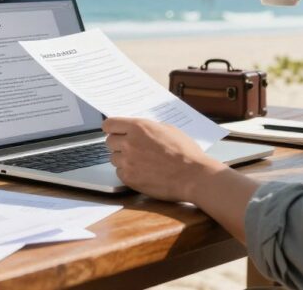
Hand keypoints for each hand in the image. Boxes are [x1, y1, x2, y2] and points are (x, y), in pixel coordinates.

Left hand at [102, 117, 221, 200]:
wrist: (193, 176)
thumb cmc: (186, 153)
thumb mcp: (168, 129)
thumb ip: (148, 128)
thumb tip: (137, 130)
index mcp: (138, 127)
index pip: (109, 124)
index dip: (112, 129)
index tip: (115, 132)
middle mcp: (129, 143)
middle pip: (109, 142)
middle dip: (119, 144)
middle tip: (132, 149)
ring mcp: (128, 161)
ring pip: (114, 158)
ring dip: (123, 159)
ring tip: (140, 162)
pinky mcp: (129, 178)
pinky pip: (120, 173)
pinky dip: (128, 173)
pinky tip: (142, 172)